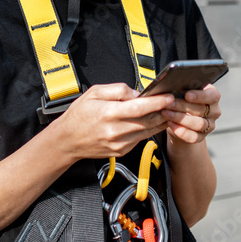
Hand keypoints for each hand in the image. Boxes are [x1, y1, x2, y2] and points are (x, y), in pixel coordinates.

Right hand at [49, 83, 175, 161]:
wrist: (68, 140)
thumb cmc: (79, 116)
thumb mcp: (94, 93)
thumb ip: (118, 90)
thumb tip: (137, 92)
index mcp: (108, 114)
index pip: (139, 108)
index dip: (156, 102)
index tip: (167, 96)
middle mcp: (115, 131)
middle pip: (148, 121)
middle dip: (163, 111)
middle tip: (172, 103)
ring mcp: (119, 143)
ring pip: (148, 131)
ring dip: (160, 121)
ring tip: (166, 111)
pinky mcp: (121, 151)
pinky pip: (140, 139)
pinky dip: (149, 129)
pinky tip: (151, 121)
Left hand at [162, 84, 220, 143]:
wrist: (181, 118)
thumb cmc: (183, 99)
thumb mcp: (184, 91)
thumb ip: (183, 89)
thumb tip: (172, 87)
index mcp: (213, 96)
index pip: (212, 96)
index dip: (199, 95)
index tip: (186, 95)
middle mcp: (214, 111)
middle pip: (201, 109)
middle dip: (182, 106)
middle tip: (168, 103)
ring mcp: (210, 125)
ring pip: (198, 124)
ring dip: (180, 118)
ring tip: (166, 113)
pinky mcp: (202, 137)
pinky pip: (193, 137)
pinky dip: (181, 131)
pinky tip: (171, 124)